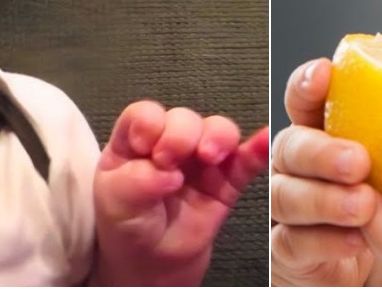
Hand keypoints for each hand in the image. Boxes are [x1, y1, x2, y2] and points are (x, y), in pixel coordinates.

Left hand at [93, 101, 269, 285]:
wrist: (152, 266)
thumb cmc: (127, 227)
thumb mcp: (116, 203)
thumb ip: (137, 181)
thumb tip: (169, 172)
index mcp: (135, 143)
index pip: (146, 115)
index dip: (150, 125)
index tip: (148, 150)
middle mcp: (170, 145)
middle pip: (185, 119)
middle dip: (181, 134)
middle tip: (171, 161)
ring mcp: (201, 162)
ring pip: (218, 131)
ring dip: (218, 137)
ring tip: (210, 156)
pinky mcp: (226, 183)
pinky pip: (246, 161)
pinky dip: (257, 149)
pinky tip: (265, 139)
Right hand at [271, 59, 377, 285]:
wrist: (364, 258)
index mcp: (321, 128)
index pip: (303, 99)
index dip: (307, 85)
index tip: (326, 73)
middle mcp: (297, 163)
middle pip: (289, 147)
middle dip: (321, 151)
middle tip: (359, 160)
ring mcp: (289, 206)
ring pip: (285, 197)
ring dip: (325, 200)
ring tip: (364, 204)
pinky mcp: (290, 249)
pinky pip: (296, 243)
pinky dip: (325, 241)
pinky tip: (356, 239)